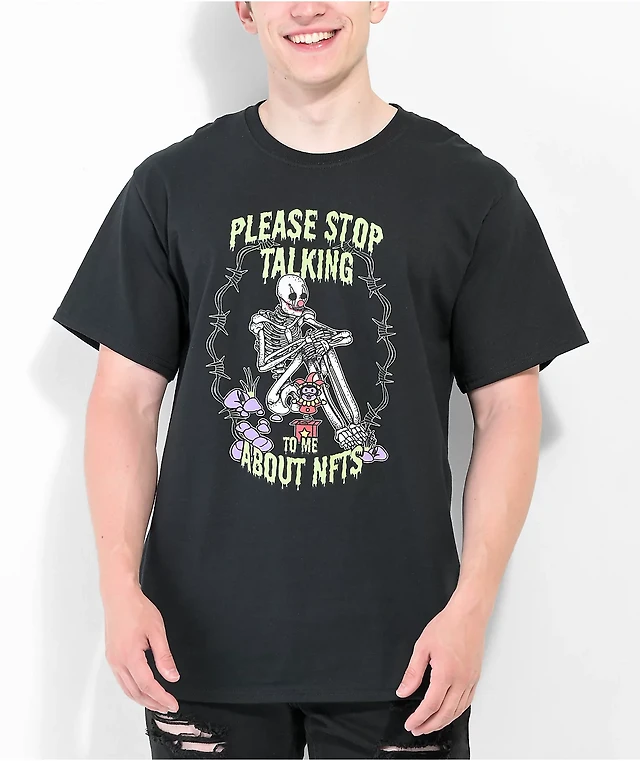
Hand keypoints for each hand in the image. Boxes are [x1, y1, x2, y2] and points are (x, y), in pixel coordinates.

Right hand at [103, 582, 179, 712]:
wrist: (119, 597)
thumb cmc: (137, 609)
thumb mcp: (157, 630)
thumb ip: (164, 656)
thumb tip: (172, 677)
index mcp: (130, 656)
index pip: (148, 685)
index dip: (162, 697)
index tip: (173, 704)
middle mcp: (118, 662)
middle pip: (135, 692)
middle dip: (152, 702)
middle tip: (167, 706)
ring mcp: (113, 660)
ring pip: (127, 689)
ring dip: (142, 699)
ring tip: (157, 702)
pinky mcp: (112, 656)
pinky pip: (122, 680)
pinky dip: (133, 689)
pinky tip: (142, 689)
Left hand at [396, 600, 485, 734]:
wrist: (468, 615)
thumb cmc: (447, 626)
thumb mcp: (422, 647)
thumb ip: (412, 673)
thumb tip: (403, 691)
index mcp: (445, 674)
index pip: (431, 705)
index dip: (419, 718)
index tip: (410, 724)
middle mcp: (461, 681)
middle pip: (445, 714)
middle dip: (430, 725)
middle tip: (417, 729)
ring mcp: (470, 680)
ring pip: (458, 711)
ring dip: (443, 721)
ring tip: (430, 725)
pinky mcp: (475, 677)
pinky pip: (467, 702)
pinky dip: (456, 712)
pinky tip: (448, 713)